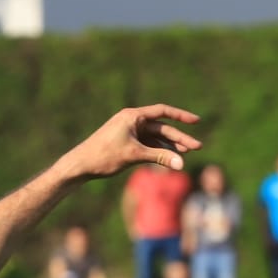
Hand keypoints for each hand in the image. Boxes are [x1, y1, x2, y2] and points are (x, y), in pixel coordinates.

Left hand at [63, 104, 201, 178]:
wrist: (80, 165)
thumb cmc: (104, 156)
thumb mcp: (134, 155)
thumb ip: (160, 158)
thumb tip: (182, 164)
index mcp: (133, 116)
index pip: (163, 111)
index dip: (181, 116)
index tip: (196, 121)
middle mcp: (132, 120)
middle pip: (162, 127)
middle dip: (179, 137)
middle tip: (197, 147)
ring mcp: (129, 131)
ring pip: (155, 137)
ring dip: (170, 145)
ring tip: (186, 154)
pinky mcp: (126, 142)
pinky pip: (147, 144)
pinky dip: (158, 150)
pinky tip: (170, 158)